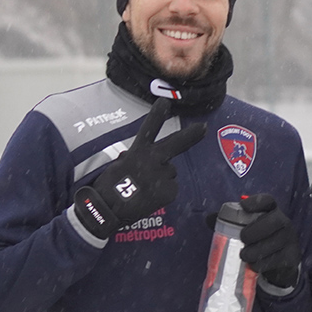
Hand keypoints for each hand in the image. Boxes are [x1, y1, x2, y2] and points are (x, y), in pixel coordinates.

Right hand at [73, 99, 204, 239]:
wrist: (107, 210)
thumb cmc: (109, 188)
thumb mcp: (120, 165)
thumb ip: (137, 158)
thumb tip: (150, 161)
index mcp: (137, 151)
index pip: (149, 129)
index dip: (157, 115)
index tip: (165, 102)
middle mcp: (153, 160)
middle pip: (175, 144)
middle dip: (191, 135)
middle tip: (203, 128)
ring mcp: (164, 175)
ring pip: (170, 172)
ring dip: (162, 177)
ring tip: (145, 188)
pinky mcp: (170, 191)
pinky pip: (171, 188)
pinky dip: (163, 192)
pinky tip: (149, 197)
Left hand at [235, 194, 300, 288]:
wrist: (278, 265)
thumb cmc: (258, 242)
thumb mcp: (246, 230)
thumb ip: (229, 222)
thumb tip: (209, 218)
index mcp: (271, 212)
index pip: (268, 201)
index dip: (256, 201)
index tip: (243, 206)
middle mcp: (284, 222)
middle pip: (274, 221)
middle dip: (257, 229)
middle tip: (242, 238)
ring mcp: (290, 239)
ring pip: (276, 242)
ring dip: (257, 249)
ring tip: (244, 256)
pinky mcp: (292, 256)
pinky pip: (278, 259)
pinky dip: (263, 263)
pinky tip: (254, 265)